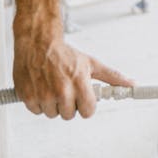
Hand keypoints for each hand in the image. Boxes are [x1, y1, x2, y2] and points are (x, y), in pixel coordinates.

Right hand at [13, 28, 134, 119]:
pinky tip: (41, 87)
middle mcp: (61, 90)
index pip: (88, 111)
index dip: (86, 105)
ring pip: (52, 114)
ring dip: (52, 104)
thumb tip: (130, 84)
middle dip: (68, 104)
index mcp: (79, 82)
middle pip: (69, 115)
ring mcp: (43, 94)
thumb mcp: (91, 63)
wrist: (37, 42)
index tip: (82, 98)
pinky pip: (36, 111)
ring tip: (52, 86)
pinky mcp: (27, 96)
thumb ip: (112, 76)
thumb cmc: (63, 53)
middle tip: (65, 89)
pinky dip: (38, 102)